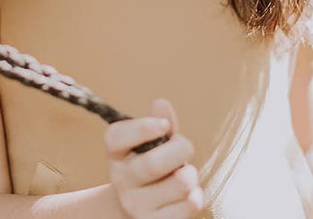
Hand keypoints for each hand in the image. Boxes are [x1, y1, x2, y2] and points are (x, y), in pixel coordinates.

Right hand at [105, 98, 203, 217]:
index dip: (142, 128)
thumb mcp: (150, 144)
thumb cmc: (151, 168)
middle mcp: (120, 179)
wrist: (140, 210)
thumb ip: (159, 123)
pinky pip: (187, 207)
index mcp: (115, 153)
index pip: (116, 137)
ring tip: (187, 174)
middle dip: (180, 149)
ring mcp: (135, 205)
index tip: (164, 125)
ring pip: (178, 185)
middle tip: (185, 147)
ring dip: (191, 174)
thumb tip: (161, 103)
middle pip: (152, 164)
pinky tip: (191, 194)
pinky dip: (197, 196)